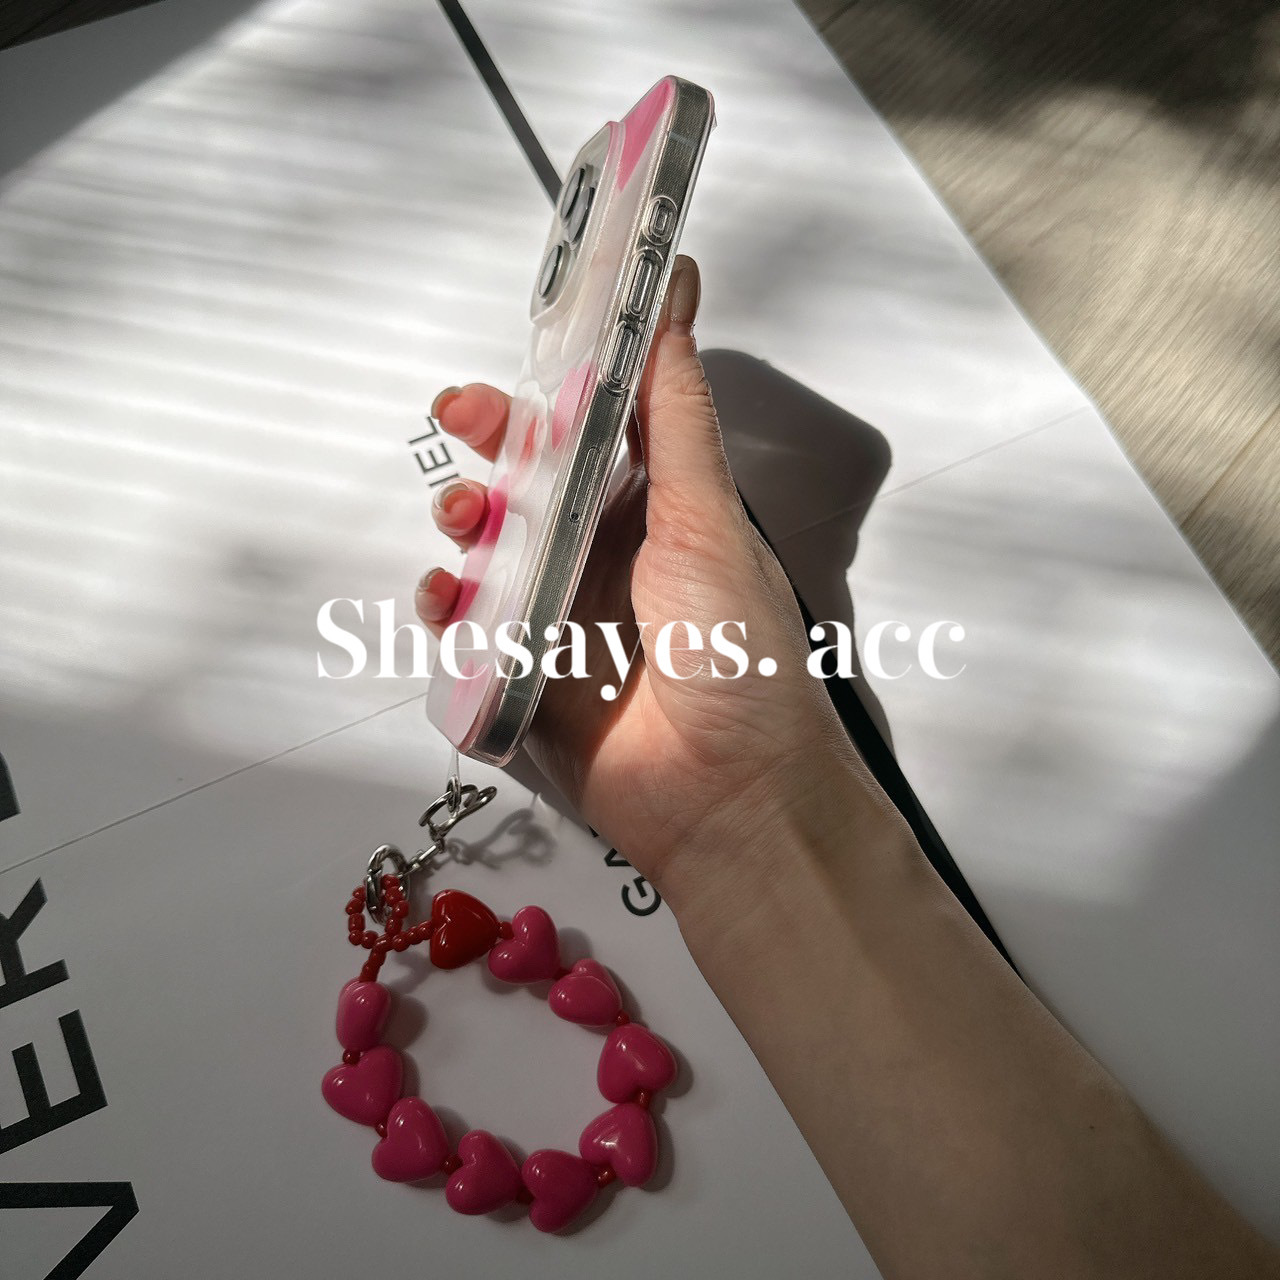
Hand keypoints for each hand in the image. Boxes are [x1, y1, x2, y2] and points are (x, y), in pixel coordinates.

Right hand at [415, 256, 878, 899]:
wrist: (727, 793)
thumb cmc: (733, 649)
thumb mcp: (706, 519)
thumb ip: (673, 413)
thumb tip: (678, 291)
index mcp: (653, 513)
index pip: (588, 433)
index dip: (549, 392)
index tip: (518, 361)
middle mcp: (601, 557)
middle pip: (526, 483)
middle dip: (489, 446)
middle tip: (463, 419)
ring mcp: (558, 618)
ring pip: (487, 550)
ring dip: (464, 520)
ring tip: (466, 518)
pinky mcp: (521, 677)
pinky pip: (466, 630)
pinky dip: (444, 607)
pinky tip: (444, 596)